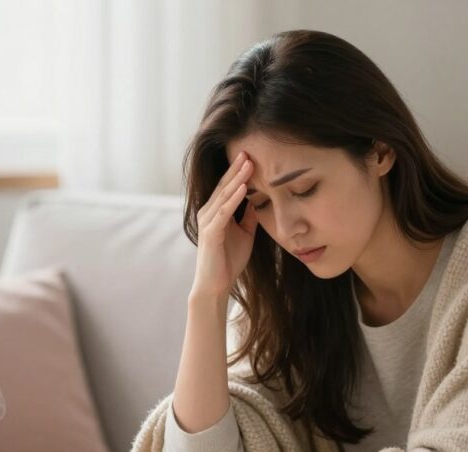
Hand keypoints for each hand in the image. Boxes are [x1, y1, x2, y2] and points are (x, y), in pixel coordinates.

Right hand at [191, 151, 259, 298]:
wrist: (216, 285)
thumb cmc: (228, 260)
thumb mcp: (245, 233)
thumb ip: (249, 216)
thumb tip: (259, 200)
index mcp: (216, 212)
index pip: (227, 187)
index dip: (238, 171)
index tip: (252, 155)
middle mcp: (208, 212)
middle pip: (224, 185)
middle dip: (236, 168)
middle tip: (248, 150)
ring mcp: (208, 222)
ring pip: (224, 195)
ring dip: (237, 178)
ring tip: (248, 163)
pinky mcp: (211, 233)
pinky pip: (224, 212)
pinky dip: (234, 198)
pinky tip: (244, 187)